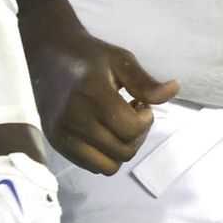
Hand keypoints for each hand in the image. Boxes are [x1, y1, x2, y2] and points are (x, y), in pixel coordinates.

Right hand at [23, 1, 177, 175]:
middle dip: (136, 135)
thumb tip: (174, 90)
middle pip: (123, 151)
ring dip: (120, 150)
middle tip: (131, 113)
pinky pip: (91, 166)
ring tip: (117, 126)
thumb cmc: (90, 56)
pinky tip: (102, 131)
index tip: (140, 103)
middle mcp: (74, 120)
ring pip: (107, 167)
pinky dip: (104, 155)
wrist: (48, 56)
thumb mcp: (121, 61)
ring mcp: (63, 135)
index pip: (131, 129)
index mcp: (92, 95)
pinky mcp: (56, 144)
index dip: (145, 119)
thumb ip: (145, 82)